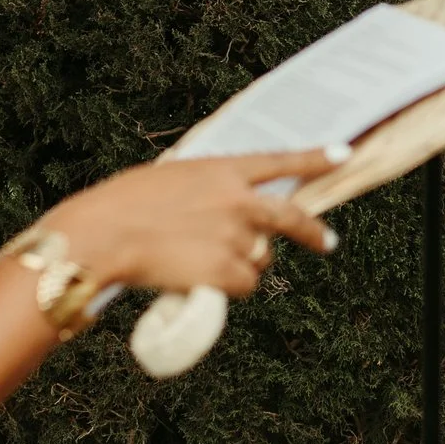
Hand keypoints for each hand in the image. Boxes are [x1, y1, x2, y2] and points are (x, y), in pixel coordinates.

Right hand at [54, 149, 339, 298]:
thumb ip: (205, 191)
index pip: (280, 161)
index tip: (344, 154)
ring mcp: (235, 236)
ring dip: (240, 265)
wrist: (101, 236)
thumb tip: (223, 211)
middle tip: (326, 242)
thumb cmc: (121, 206)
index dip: (314, 158)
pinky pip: (243, 285)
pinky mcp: (226, 271)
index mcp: (222, 170)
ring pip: (259, 259)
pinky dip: (226, 289)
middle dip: (312, 231)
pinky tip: (199, 282)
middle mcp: (238, 201)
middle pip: (291, 216)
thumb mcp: (169, 180)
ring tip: (200, 263)